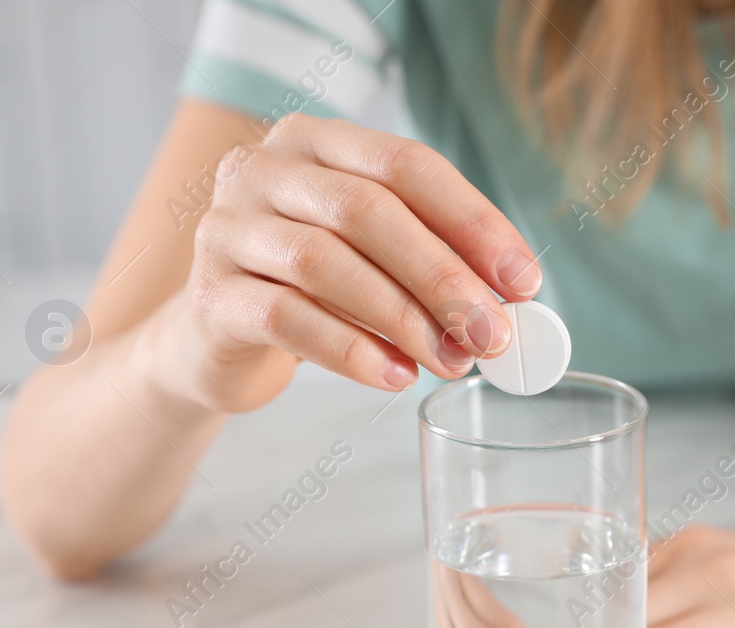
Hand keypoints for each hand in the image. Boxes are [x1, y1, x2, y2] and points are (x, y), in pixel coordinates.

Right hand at [142, 113, 543, 412]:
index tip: (524, 282)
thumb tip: (512, 303)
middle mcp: (264, 170)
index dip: (472, 222)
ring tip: (452, 361)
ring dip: (403, 318)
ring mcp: (229, 229)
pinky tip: (395, 376)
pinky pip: (286, 317)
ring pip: (325, 263)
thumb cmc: (311, 291)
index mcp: (318, 143)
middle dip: (442, 277)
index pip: (407, 165)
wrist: (214, 341)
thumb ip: (433, 263)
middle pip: (367, 210)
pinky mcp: (210, 295)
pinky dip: (350, 350)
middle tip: (492, 333)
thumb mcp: (374, 261)